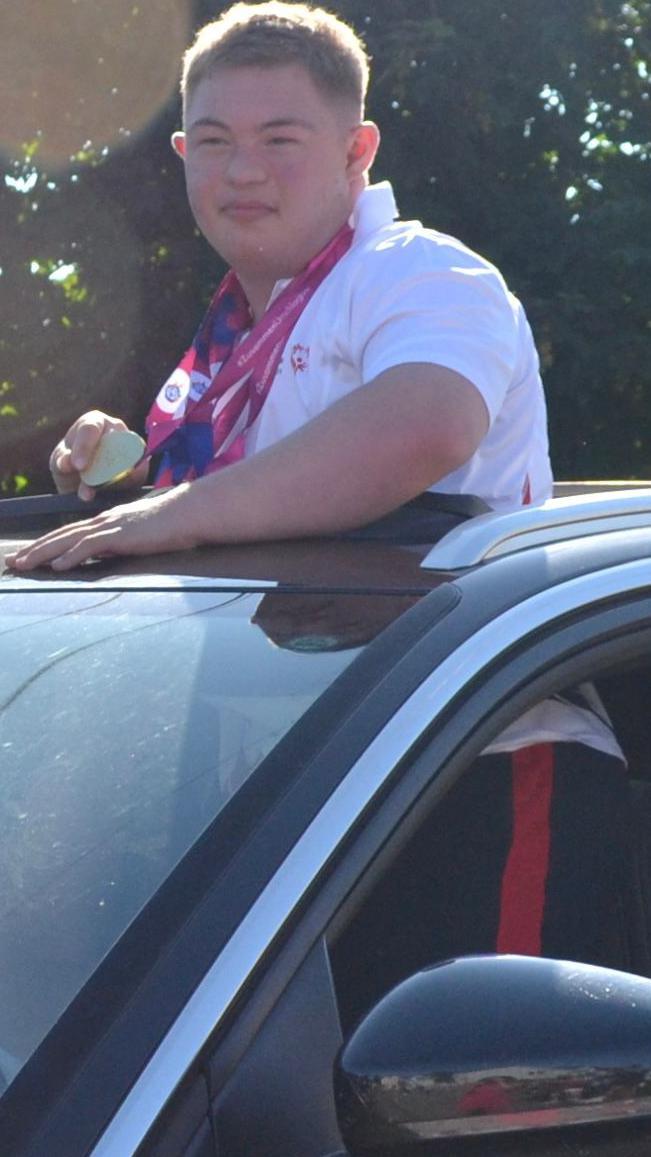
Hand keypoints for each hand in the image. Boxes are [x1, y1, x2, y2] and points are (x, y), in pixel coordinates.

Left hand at [5, 485, 198, 571]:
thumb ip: (125, 542)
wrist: (190, 512)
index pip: (71, 533)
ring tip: (24, 564)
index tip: (31, 554)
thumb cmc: (174, 523)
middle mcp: (104, 521)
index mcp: (109, 522)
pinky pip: (89, 546)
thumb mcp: (143, 535)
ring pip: (68, 539)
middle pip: (61, 535)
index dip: (48, 544)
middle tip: (14, 560)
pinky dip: (71, 556)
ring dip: (43, 553)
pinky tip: (57, 566)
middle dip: (35, 548)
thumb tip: (111, 554)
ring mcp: (111, 526)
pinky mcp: (121, 535)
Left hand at [49, 411, 146, 499]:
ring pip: (128, 459)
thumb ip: (62, 460)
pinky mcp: (141, 463)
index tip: (78, 466)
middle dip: (101, 468)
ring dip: (114, 480)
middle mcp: (116, 429)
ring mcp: (131, 445)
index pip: (91, 429)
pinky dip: (126, 484)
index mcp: (94, 422)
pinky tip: (114, 492)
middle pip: (115, 443)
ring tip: (99, 493)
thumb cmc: (69, 463)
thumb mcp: (61, 461)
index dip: (84, 447)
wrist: (83, 479)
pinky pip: (139, 473)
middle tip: (87, 490)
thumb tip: (67, 463)